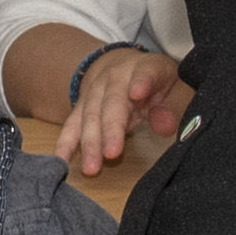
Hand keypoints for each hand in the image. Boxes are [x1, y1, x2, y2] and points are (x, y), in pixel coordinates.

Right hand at [57, 51, 193, 177]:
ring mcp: (95, 90)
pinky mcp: (81, 105)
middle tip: (111, 153)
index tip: (137, 93)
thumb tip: (164, 125)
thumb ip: (173, 106)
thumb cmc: (157, 83)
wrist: (122, 66)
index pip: (146, 73)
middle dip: (110, 128)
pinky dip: (65, 142)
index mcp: (146, 68)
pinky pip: (72, 124)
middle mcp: (116, 76)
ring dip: (89, 142)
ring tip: (91, 168)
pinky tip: (60, 159)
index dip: (142, 82)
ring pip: (90, 115)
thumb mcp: (175, 89)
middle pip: (112, 101)